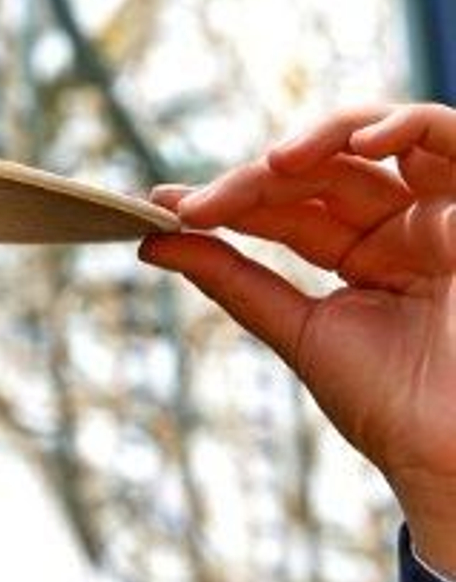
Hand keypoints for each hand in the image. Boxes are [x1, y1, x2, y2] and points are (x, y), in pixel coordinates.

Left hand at [139, 103, 455, 573]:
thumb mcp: (299, 331)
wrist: (454, 457)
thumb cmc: (391, 406)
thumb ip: (235, 281)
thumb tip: (156, 241)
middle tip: (197, 206)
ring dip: (323, 136)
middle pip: (321, 172)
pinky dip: (404, 124)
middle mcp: (407, 228)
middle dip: (254, 179)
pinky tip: (356, 143)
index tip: (164, 206)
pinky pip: (450, 134)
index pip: (289, 208)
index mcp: (368, 256)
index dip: (229, 199)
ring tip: (271, 164)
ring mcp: (444, 215)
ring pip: (378, 138)